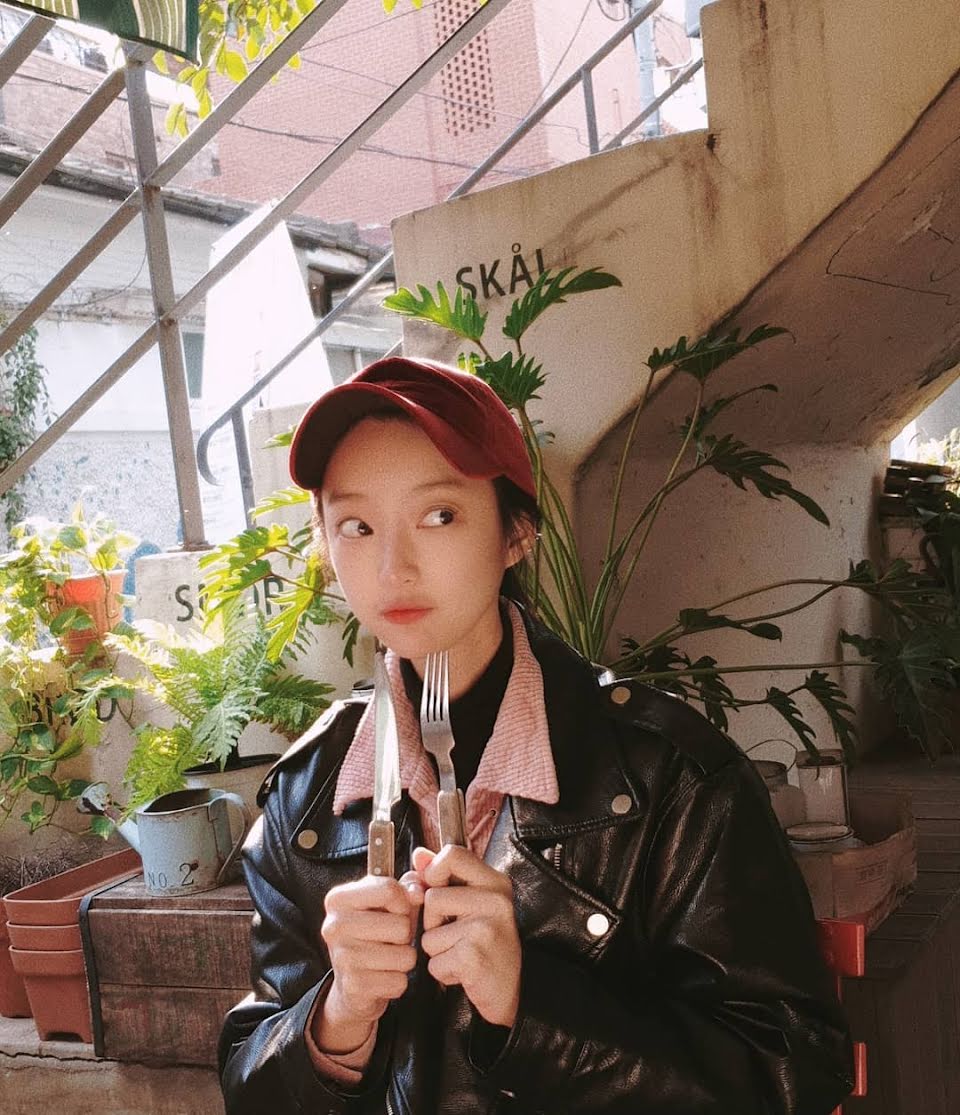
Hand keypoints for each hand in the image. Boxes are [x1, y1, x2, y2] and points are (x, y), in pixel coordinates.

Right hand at [315, 873, 423, 1051]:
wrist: (352, 983)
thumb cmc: (373, 933)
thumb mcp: (385, 904)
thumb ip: (406, 888)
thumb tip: (419, 893)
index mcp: (339, 898)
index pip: (389, 890)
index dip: (403, 902)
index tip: (396, 910)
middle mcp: (335, 926)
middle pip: (401, 926)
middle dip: (405, 934)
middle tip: (390, 939)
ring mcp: (342, 957)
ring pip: (405, 955)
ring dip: (404, 958)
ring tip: (387, 956)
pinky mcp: (353, 986)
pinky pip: (399, 981)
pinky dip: (398, 980)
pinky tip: (383, 976)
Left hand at [415, 845, 520, 1027]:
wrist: (514, 990)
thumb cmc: (487, 944)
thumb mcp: (472, 903)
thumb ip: (444, 876)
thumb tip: (419, 855)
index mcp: (495, 882)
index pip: (452, 853)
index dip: (434, 871)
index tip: (439, 889)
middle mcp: (495, 900)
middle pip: (431, 898)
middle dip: (433, 922)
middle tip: (459, 934)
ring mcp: (485, 928)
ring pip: (428, 934)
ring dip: (438, 951)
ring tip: (463, 953)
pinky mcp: (473, 957)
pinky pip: (433, 962)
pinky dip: (443, 972)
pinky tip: (464, 971)